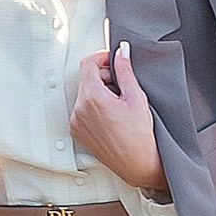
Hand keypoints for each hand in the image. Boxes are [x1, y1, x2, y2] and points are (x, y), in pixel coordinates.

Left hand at [68, 36, 167, 195]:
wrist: (136, 164)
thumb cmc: (139, 137)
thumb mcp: (136, 97)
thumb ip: (125, 71)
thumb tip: (121, 52)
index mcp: (92, 98)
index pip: (88, 63)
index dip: (102, 58)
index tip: (112, 60)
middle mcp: (79, 109)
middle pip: (87, 79)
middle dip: (104, 77)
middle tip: (122, 86)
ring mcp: (76, 122)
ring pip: (84, 94)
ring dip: (99, 92)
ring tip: (118, 104)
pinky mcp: (77, 131)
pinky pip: (82, 110)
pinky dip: (94, 107)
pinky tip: (111, 116)